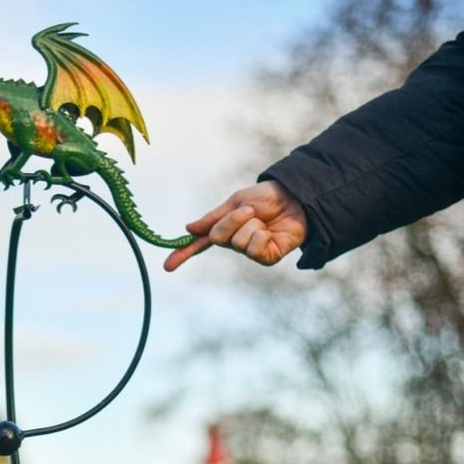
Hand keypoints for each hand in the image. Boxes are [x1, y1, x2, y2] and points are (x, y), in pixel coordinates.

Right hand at [163, 180, 307, 271]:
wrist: (297, 196)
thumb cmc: (268, 198)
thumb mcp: (236, 202)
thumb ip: (213, 218)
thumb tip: (188, 229)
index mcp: (226, 229)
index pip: (201, 244)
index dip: (183, 254)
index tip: (167, 266)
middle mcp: (236, 242)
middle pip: (218, 237)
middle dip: (232, 220)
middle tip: (249, 210)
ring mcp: (251, 251)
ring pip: (237, 241)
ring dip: (250, 224)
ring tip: (264, 219)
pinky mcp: (267, 257)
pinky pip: (253, 248)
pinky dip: (261, 234)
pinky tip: (271, 231)